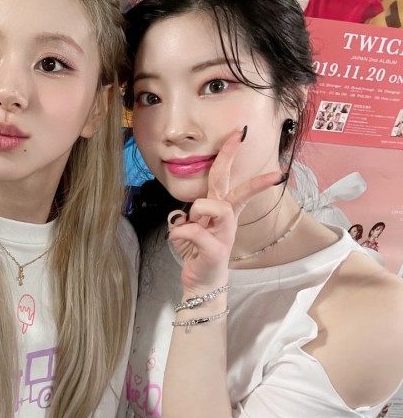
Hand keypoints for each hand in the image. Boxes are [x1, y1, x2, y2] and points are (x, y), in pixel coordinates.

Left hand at [166, 129, 282, 293]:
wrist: (202, 282)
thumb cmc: (198, 252)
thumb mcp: (193, 228)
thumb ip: (191, 215)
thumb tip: (182, 211)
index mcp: (221, 211)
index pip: (230, 180)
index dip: (233, 158)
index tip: (241, 134)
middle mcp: (226, 219)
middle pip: (230, 184)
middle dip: (230, 158)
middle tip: (237, 136)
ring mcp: (224, 234)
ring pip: (218, 207)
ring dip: (199, 209)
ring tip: (190, 222)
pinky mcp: (216, 250)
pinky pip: (195, 232)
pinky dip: (180, 233)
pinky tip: (176, 240)